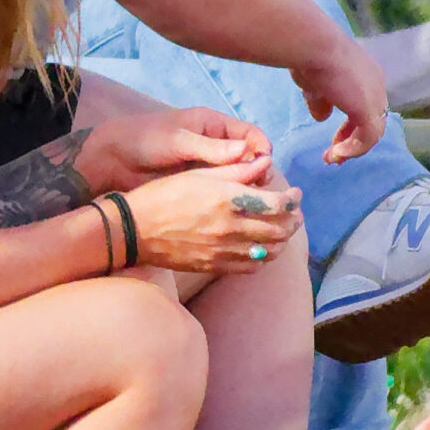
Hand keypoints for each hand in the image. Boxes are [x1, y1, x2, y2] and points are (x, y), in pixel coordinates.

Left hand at [81, 104, 273, 192]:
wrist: (113, 160)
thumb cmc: (145, 139)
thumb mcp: (178, 141)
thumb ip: (210, 148)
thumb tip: (246, 151)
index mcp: (213, 125)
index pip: (249, 134)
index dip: (261, 148)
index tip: (265, 164)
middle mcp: (215, 145)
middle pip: (248, 158)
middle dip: (257, 171)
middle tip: (258, 187)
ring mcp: (207, 166)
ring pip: (237, 177)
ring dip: (245, 188)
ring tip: (248, 202)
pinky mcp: (197, 185)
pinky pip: (220, 191)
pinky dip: (229, 199)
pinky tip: (234, 211)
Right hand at [122, 160, 301, 275]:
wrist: (135, 230)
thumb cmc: (165, 195)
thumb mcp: (200, 174)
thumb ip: (237, 170)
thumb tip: (265, 163)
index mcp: (229, 199)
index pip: (279, 203)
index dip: (293, 199)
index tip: (294, 193)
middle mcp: (231, 227)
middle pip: (281, 229)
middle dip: (293, 219)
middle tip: (292, 211)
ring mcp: (225, 250)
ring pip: (271, 251)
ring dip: (282, 239)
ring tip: (279, 228)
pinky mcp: (216, 266)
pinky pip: (252, 267)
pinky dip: (263, 257)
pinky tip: (259, 246)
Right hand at [298, 31, 387, 162]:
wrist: (314, 47)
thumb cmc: (310, 57)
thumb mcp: (314, 84)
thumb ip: (320, 101)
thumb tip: (321, 117)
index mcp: (365, 74)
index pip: (365, 105)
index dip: (351, 125)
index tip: (335, 140)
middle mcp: (376, 85)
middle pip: (372, 120)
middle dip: (353, 139)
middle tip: (336, 154)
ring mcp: (374, 97)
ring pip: (372, 132)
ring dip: (353, 148)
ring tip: (333, 158)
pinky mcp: (368, 110)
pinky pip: (367, 138)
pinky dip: (353, 149)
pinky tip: (336, 154)